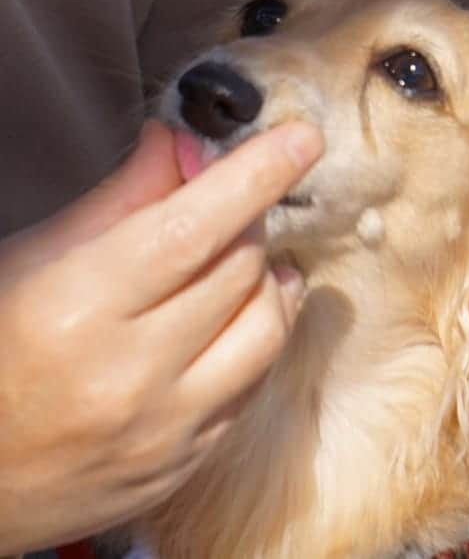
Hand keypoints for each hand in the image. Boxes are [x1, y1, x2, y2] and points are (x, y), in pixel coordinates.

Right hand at [0, 120, 322, 553]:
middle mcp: (130, 378)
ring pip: (267, 328)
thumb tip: (184, 144)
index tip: (302, 139)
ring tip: (248, 256)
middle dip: (250, 219)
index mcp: (77, 312)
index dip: (256, 175)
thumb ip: (120, 199)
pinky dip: (258, 333)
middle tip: (235, 201)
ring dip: (269, 279)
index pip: (193, 229)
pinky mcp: (186, 462)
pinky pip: (254, 381)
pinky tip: (238, 315)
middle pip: (239, 271)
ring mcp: (165, 430)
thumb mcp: (33, 260)